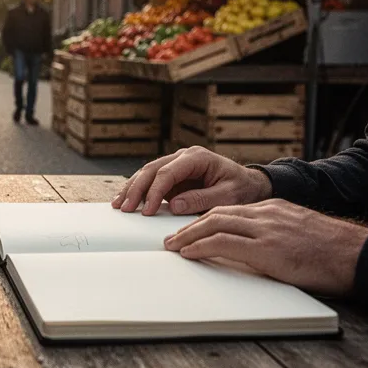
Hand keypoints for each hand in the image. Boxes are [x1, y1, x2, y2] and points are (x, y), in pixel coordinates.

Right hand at [112, 146, 272, 215]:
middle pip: (151, 170)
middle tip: (125, 208)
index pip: (167, 173)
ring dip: (131, 189)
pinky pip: (150, 181)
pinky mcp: (172, 177)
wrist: (249, 185)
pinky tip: (126, 200)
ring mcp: (175, 165)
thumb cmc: (242, 189)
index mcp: (197, 157)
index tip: (148, 210)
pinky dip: (137, 191)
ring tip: (118, 205)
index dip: (154, 192)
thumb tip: (174, 205)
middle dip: (136, 189)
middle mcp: (183, 157)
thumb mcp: (228, 196)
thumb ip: (202, 199)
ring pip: (146, 173)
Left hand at [164, 199, 367, 295]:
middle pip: (216, 214)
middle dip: (190, 226)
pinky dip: (201, 246)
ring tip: (172, 246)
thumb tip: (255, 250)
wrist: (356, 254)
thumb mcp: (298, 233)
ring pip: (214, 225)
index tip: (190, 229)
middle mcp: (265, 214)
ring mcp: (265, 229)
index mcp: (273, 209)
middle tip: (171, 238)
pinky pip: (223, 243)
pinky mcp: (266, 248)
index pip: (230, 211)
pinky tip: (188, 253)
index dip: (205, 220)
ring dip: (188, 236)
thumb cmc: (332, 251)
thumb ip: (275, 235)